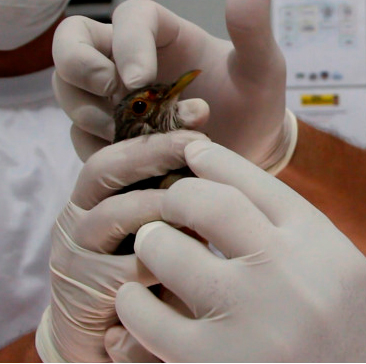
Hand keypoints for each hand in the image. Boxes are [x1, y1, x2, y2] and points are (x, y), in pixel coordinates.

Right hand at [35, 131, 209, 361]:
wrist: (114, 328)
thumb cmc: (149, 264)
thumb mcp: (163, 222)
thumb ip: (176, 188)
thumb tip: (210, 144)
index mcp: (99, 189)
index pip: (120, 144)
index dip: (160, 128)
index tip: (202, 115)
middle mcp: (81, 212)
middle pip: (106, 166)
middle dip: (156, 151)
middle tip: (198, 144)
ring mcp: (77, 249)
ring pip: (116, 213)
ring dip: (163, 203)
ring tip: (205, 197)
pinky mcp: (85, 288)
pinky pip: (126, 266)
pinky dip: (165, 257)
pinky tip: (198, 254)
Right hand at [52, 0, 294, 171]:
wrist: (252, 152)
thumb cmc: (255, 102)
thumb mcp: (262, 66)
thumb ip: (253, 25)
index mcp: (163, 35)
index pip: (128, 17)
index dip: (126, 43)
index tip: (141, 79)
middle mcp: (128, 60)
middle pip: (71, 44)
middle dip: (80, 68)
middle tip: (115, 97)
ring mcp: (113, 98)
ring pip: (68, 92)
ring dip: (90, 114)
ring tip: (140, 139)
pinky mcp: (108, 136)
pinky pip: (82, 139)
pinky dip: (104, 151)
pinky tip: (144, 163)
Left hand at [109, 141, 365, 361]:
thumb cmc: (350, 342)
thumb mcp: (344, 275)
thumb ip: (299, 234)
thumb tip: (235, 188)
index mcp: (323, 246)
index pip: (256, 183)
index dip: (216, 161)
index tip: (194, 153)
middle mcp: (287, 273)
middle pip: (208, 204)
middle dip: (178, 196)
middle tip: (169, 204)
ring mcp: (248, 319)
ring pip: (168, 251)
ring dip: (152, 244)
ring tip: (153, 249)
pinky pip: (146, 319)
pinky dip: (134, 305)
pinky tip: (138, 302)